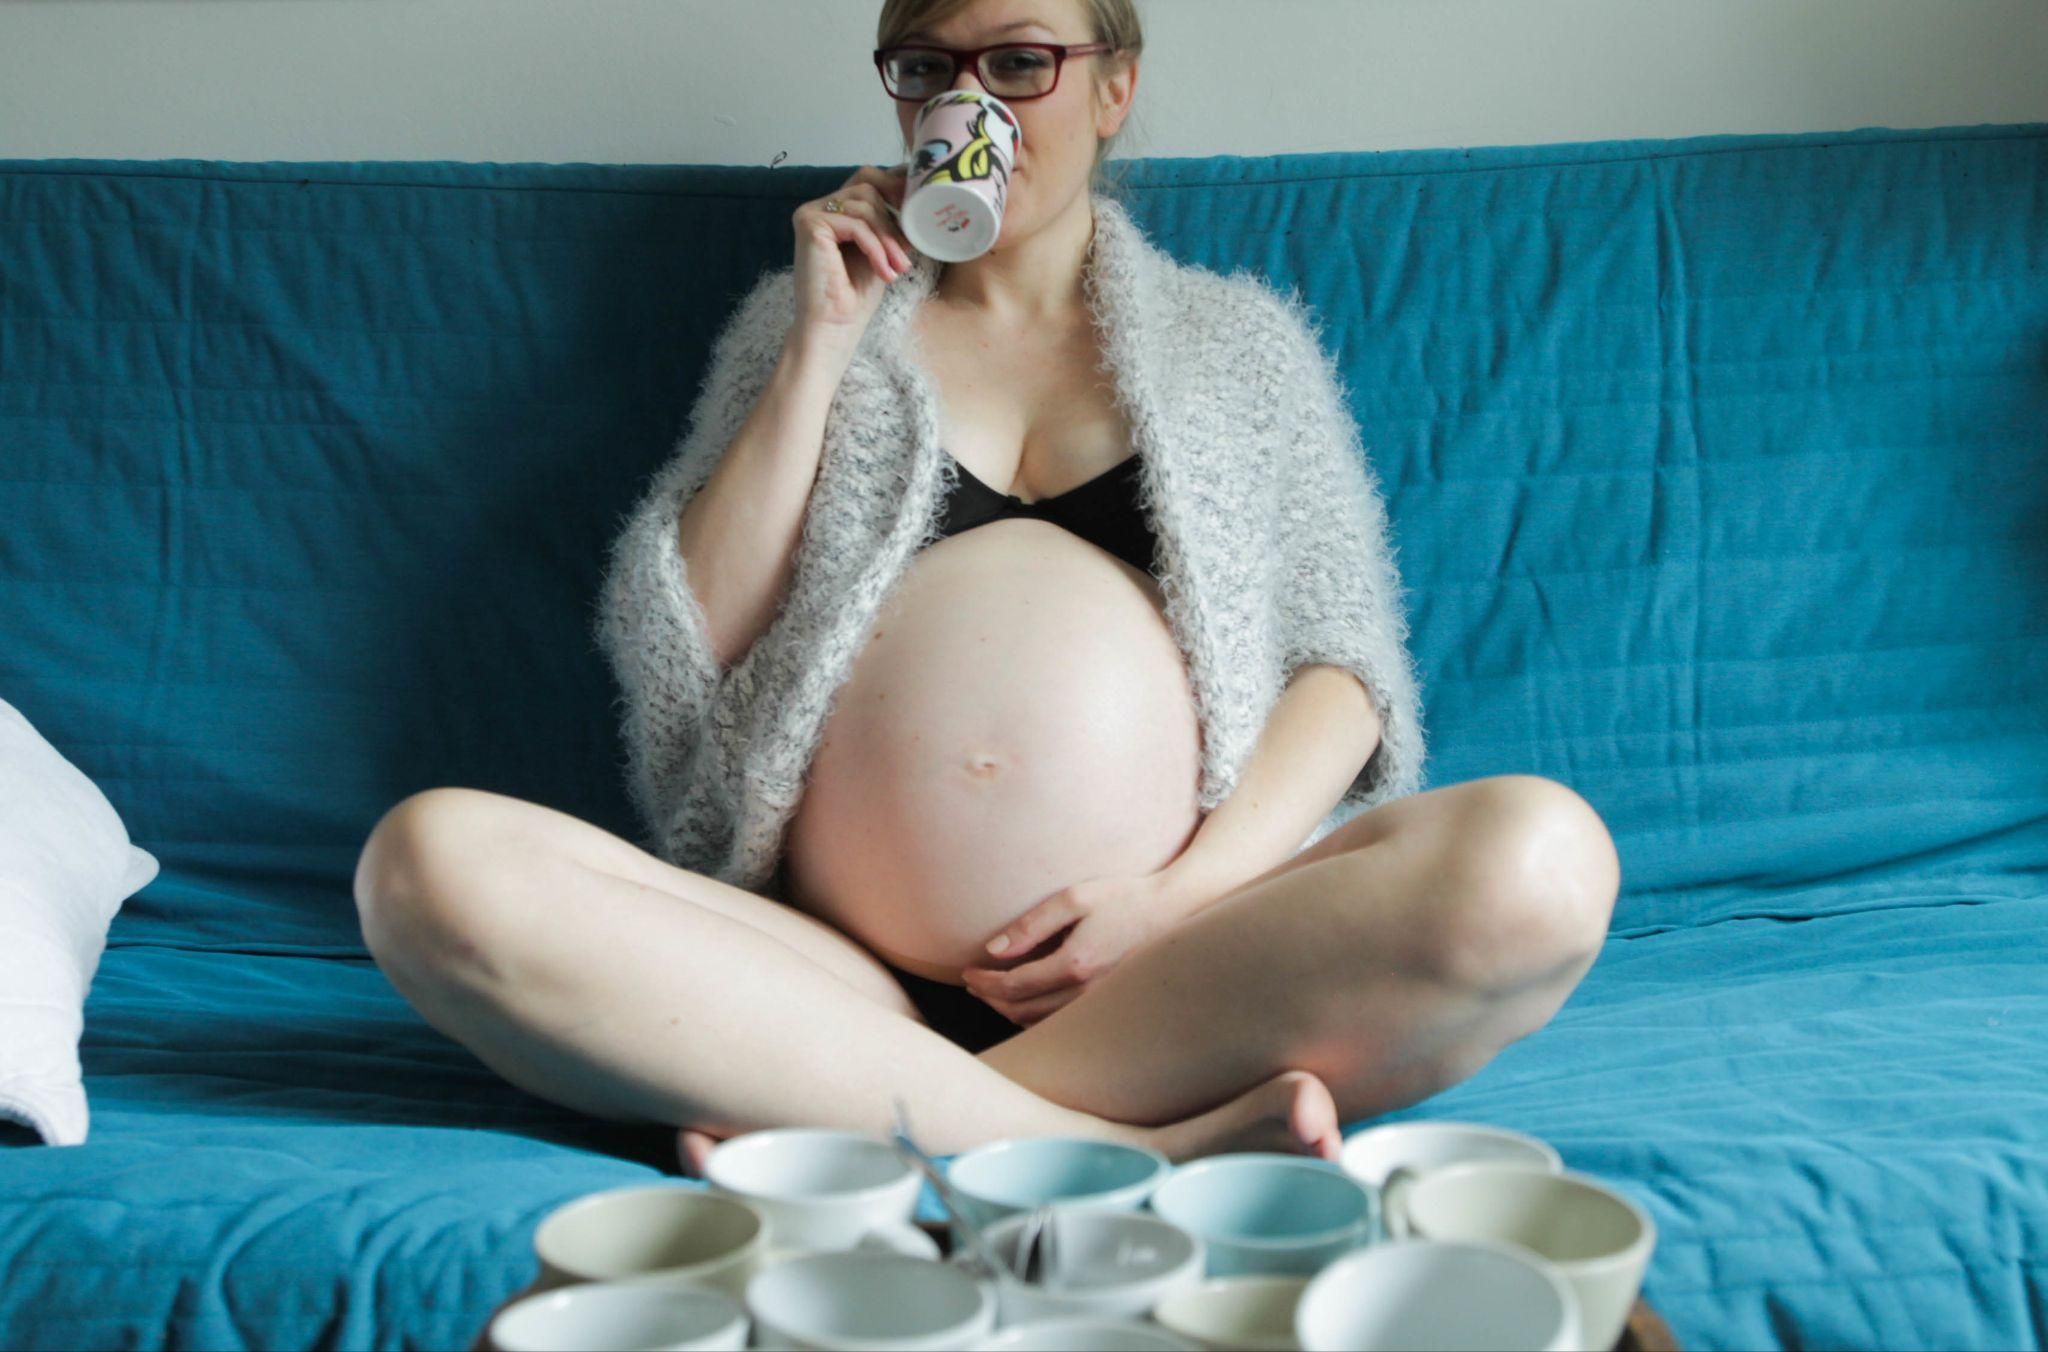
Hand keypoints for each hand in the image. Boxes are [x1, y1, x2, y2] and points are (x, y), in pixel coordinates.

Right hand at [789, 164, 914, 355]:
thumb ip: (892, 224)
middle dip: (893, 221)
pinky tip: (883, 271)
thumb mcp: (883, 250)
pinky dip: (875, 248)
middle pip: (868, 188)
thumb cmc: (856, 295)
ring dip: (887, 239)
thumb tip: (919, 198)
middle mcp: (819, 207)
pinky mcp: (810, 223)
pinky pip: (856, 223)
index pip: (866, 179)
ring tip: (897, 268)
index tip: (917, 202)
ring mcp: (811, 213)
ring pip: (865, 205)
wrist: (834, 326)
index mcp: (834, 210)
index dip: (894, 184)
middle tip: (905, 256)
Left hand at [960, 872, 1189, 1027]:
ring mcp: (1099, 1005)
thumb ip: (1031, 924)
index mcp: (1074, 965)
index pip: (1013, 986)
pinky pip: (1062, 1023)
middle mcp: (1086, 993)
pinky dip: (1035, 1018)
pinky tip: (1027, 1002)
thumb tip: (994, 950)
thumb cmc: (1125, 898)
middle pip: (1021, 1011)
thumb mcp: (1075, 898)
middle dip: (991, 999)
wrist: (1177, 911)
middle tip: (973, 983)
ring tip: (993, 993)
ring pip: (1041, 1023)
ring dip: (1010, 1011)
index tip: (967, 972)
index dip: (984, 982)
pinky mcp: (1109, 1007)